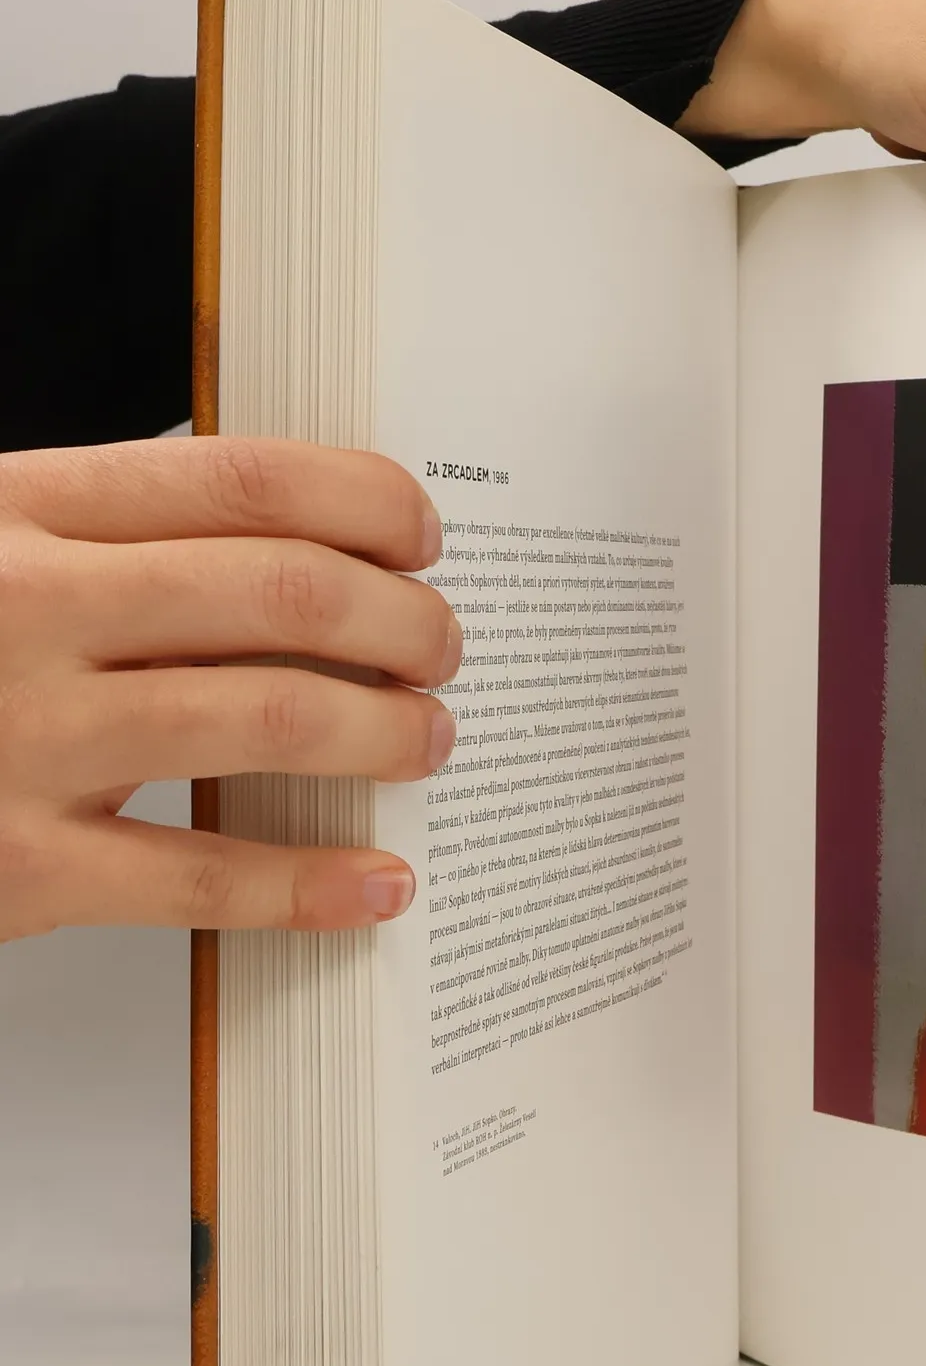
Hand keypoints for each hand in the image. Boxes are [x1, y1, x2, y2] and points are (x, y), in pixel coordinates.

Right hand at [0, 438, 459, 941]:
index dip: (368, 505)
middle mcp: (26, 609)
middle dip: (404, 622)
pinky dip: (314, 885)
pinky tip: (380, 884)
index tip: (422, 539)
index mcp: (21, 511)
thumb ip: (108, 534)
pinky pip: (206, 876)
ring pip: (269, 719)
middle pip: (283, 593)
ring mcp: (22, 738)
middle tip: (443, 650)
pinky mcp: (17, 869)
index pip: (244, 480)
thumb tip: (301, 543)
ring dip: (385, 733)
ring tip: (428, 741)